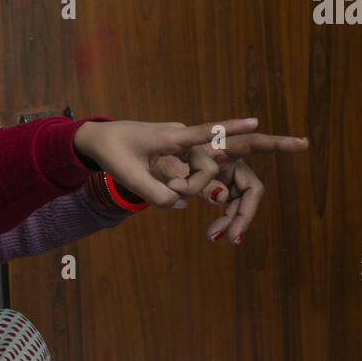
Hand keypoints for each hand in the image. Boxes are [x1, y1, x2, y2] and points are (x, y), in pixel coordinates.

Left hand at [75, 118, 308, 241]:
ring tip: (219, 238)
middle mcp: (198, 146)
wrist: (106, 141)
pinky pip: (221, 192)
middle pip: (239, 170)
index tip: (256, 121)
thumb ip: (155, 190)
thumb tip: (184, 204)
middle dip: (247, 202)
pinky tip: (217, 234)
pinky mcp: (201, 169)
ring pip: (233, 186)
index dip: (230, 128)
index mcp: (176, 138)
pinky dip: (221, 211)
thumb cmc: (116, 151)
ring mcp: (203, 158)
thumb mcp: (128, 173)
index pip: (207, 133)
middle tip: (236, 236)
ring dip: (231, 212)